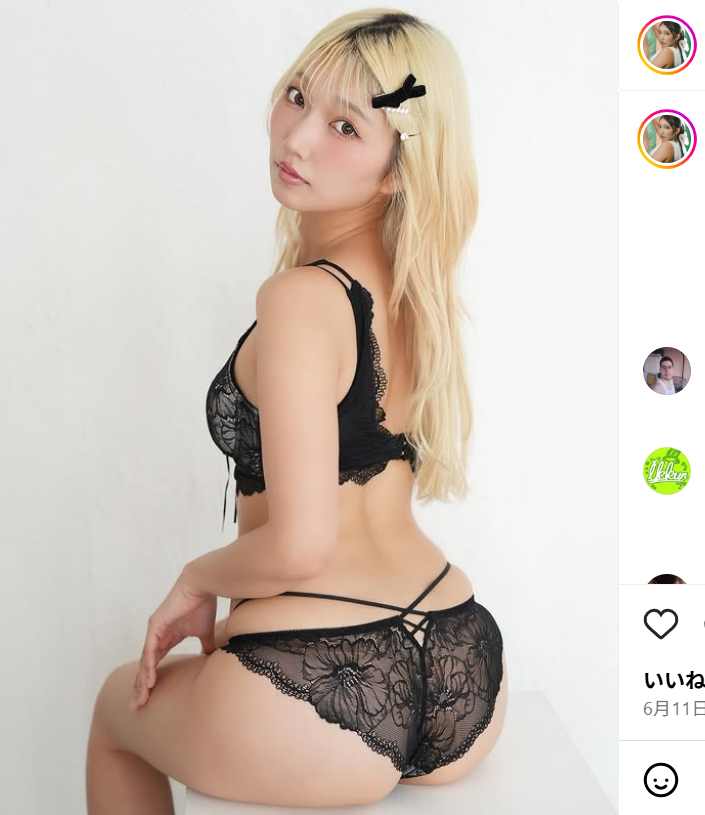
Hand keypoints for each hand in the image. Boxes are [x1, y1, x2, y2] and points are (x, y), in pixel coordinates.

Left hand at [129, 569, 216, 709]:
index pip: (155, 663)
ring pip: (146, 661)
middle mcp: (157, 636)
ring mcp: (154, 631)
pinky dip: (148, 666)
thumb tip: (213, 660)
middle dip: (141, 686)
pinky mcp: (156, 625)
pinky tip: (148, 681)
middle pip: (146, 666)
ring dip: (143, 681)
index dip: (150, 680)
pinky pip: (150, 649)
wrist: (202, 585)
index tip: (148, 699)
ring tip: (141, 698)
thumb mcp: (205, 632)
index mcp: (167, 638)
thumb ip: (206, 646)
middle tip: (137, 706)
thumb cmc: (203, 604)